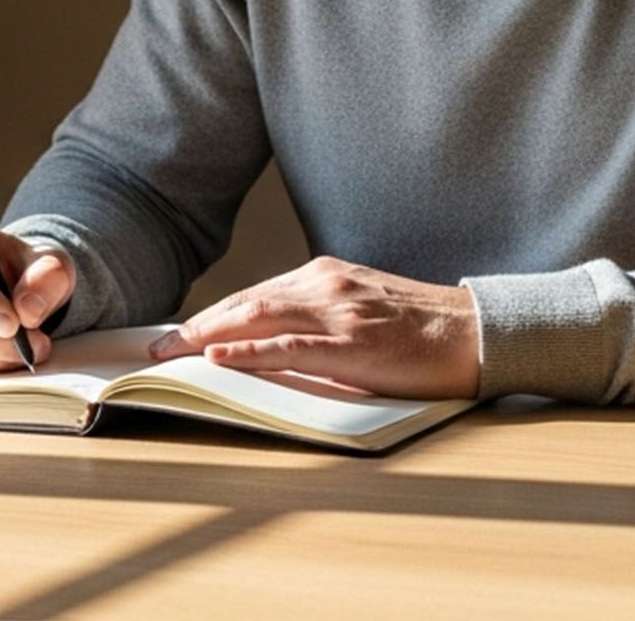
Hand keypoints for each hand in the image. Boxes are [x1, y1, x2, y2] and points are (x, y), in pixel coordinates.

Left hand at [146, 255, 481, 399]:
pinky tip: (219, 357)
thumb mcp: (362, 309)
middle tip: (155, 350)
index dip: (210, 316)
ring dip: (207, 337)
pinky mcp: (354, 344)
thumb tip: (270, 342)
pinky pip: (290, 348)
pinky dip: (249, 351)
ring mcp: (340, 313)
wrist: (478, 332)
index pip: (254, 295)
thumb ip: (319, 318)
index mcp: (327, 276)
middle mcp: (327, 285)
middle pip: (246, 303)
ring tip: (171, 355)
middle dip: (196, 327)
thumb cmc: (422, 329)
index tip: (176, 335)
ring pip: (259, 319)